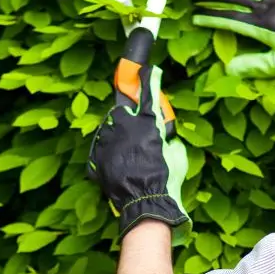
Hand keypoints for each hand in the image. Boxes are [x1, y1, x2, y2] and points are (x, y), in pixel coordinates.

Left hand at [88, 64, 189, 240]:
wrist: (144, 203)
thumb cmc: (166, 179)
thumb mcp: (177, 155)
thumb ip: (168, 139)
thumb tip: (166, 138)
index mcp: (145, 122)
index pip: (148, 94)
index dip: (150, 80)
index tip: (150, 69)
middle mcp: (123, 125)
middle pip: (122, 112)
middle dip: (129, 118)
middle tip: (138, 135)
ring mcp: (107, 141)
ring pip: (110, 129)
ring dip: (118, 137)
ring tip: (129, 155)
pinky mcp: (97, 157)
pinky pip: (103, 149)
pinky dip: (111, 154)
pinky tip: (121, 166)